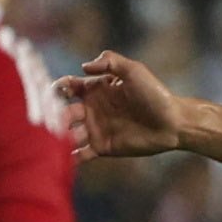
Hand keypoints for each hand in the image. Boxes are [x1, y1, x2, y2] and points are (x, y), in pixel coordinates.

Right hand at [57, 51, 186, 160]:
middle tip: (47, 120)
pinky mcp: (103, 147)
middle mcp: (91, 109)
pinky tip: (57, 160)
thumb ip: (110, 61)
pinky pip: (81, 154)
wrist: (174, 123)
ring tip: (48, 140)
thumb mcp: (134, 70)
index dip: (57, 89)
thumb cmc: (155, 94)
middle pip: (62, 112)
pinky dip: (68, 157)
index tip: (56, 93)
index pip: (67, 87)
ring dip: (55, 137)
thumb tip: (84, 67)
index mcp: (95, 89)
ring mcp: (95, 129)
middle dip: (51, 115)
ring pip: (67, 133)